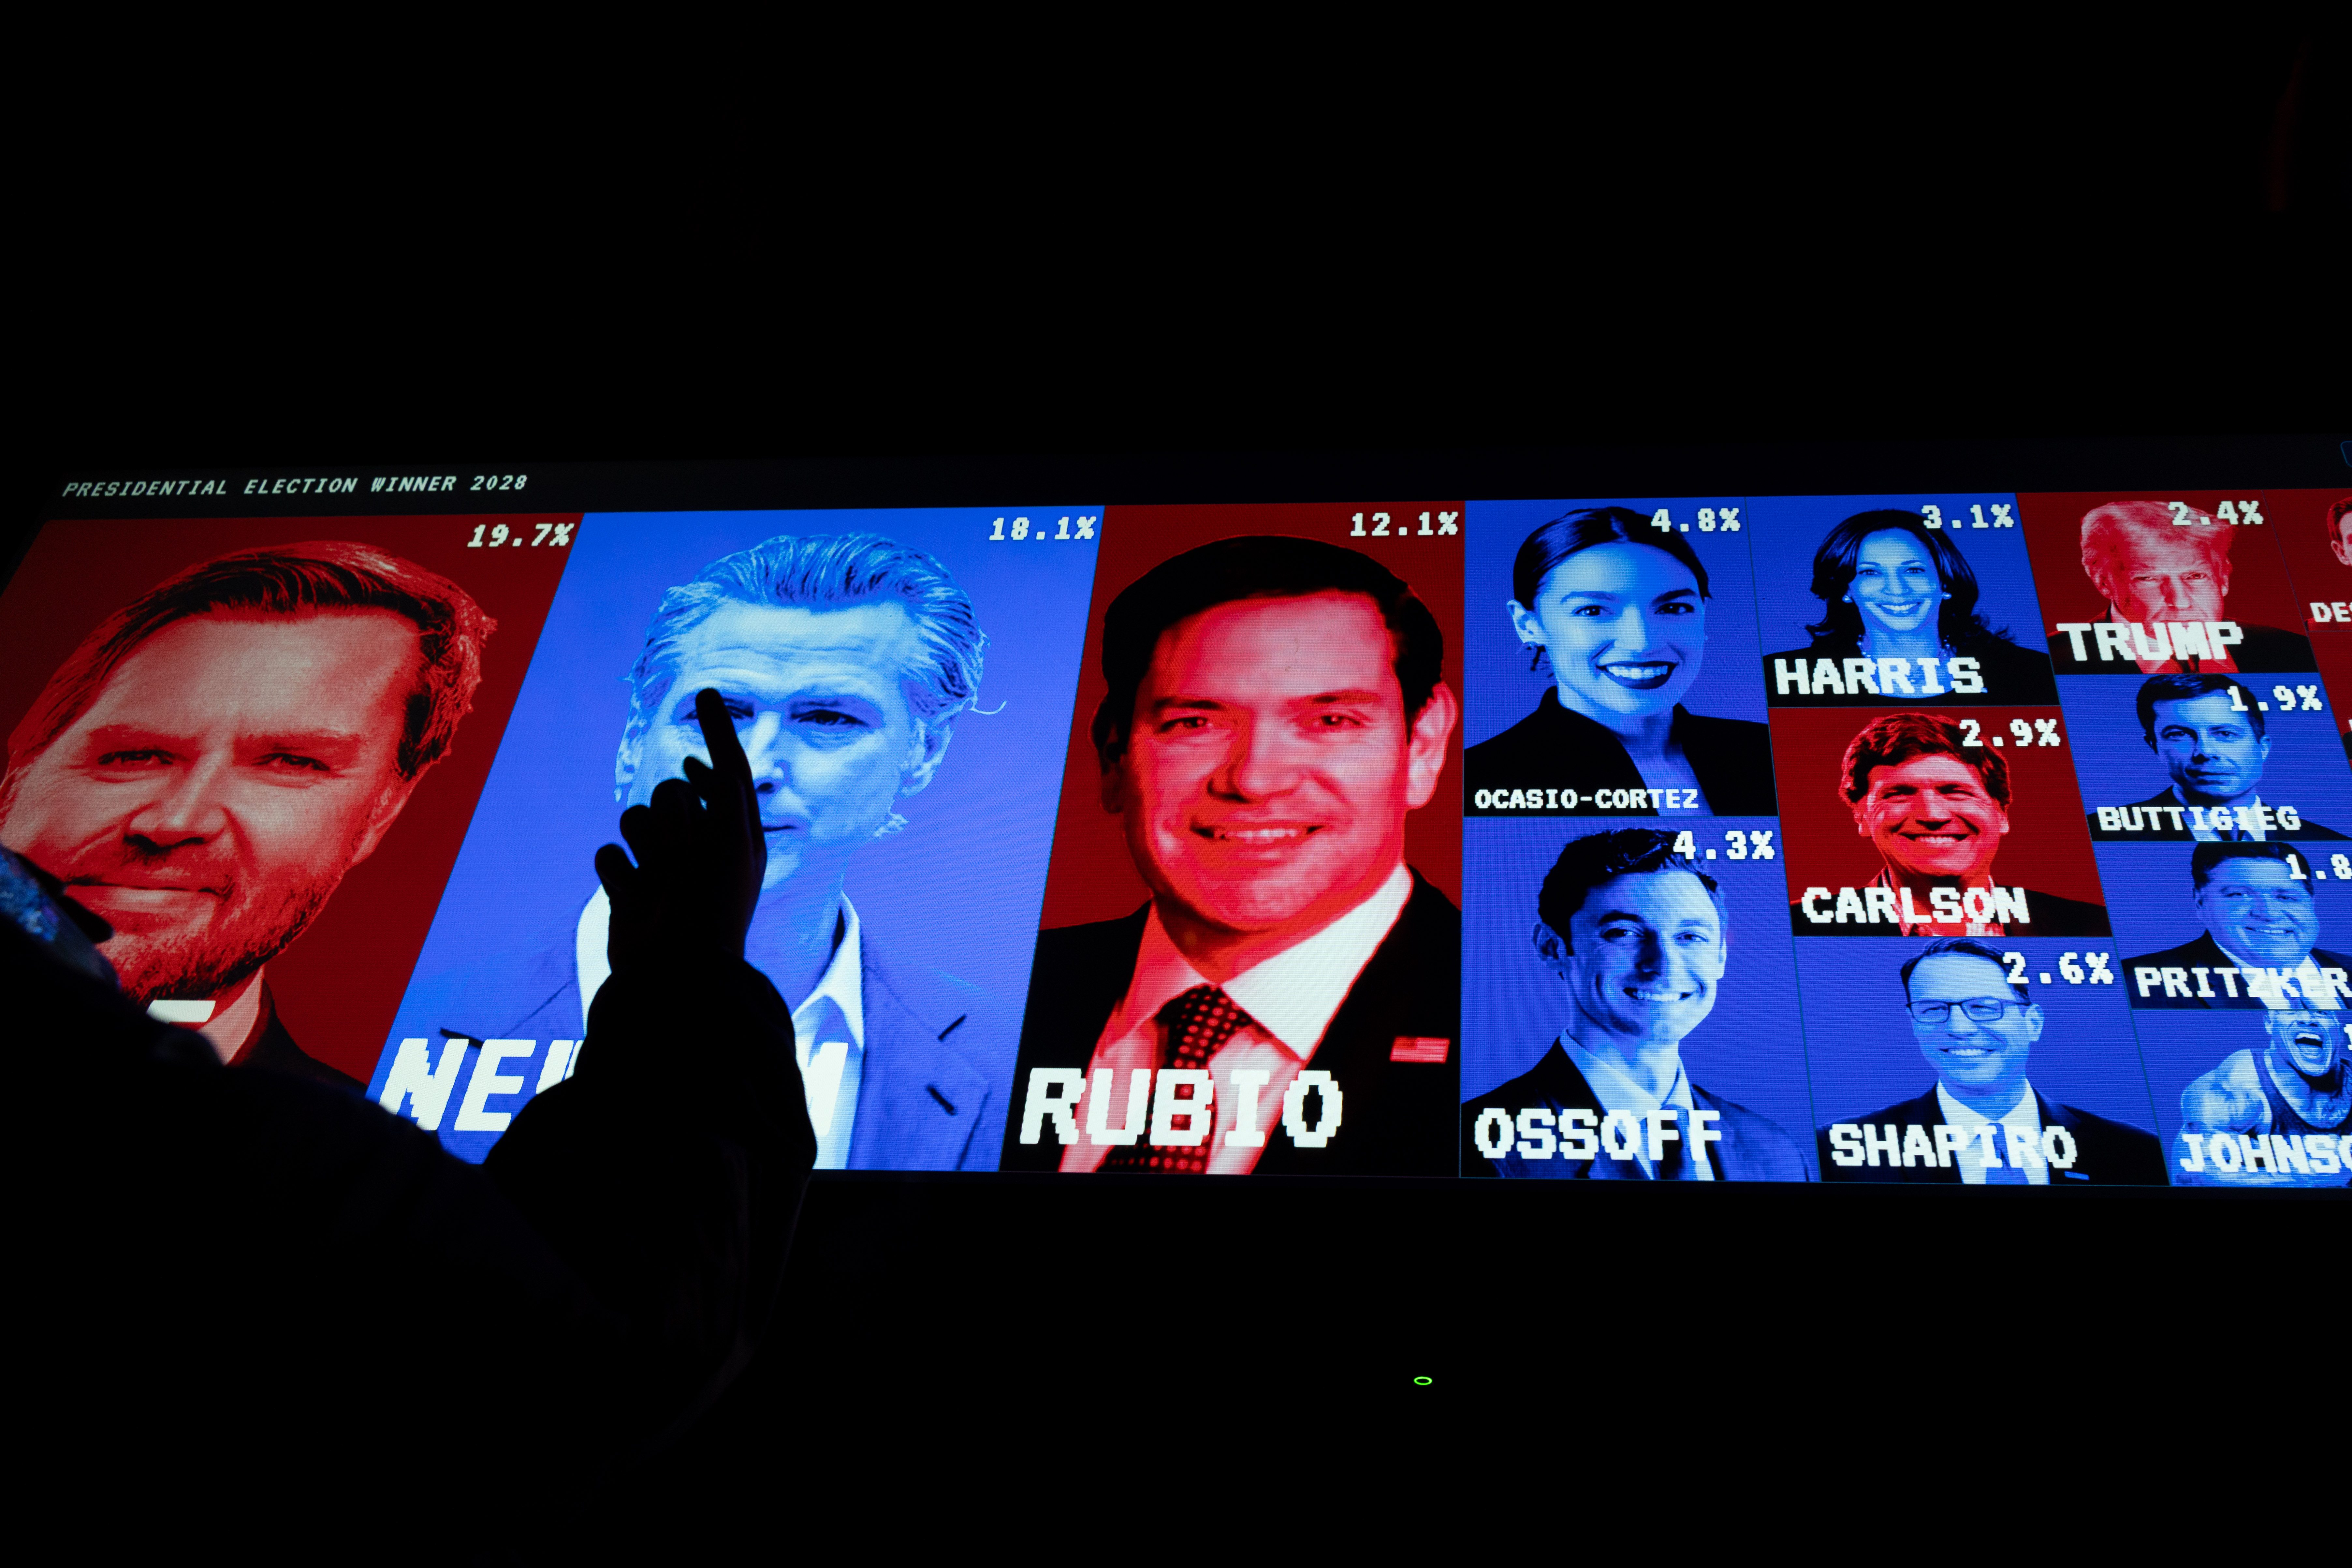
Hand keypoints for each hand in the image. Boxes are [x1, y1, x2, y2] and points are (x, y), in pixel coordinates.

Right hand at [594, 688, 765, 973]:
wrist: (678, 972)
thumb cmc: (713, 903)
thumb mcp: (731, 837)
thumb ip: (724, 785)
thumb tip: (708, 734)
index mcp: (735, 832)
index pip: (726, 769)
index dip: (716, 732)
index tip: (705, 691)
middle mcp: (698, 845)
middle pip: (667, 792)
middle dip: (672, 815)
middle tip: (683, 856)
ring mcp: (660, 865)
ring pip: (633, 819)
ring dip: (645, 845)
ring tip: (661, 881)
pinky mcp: (626, 887)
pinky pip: (607, 855)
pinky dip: (618, 874)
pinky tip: (635, 900)